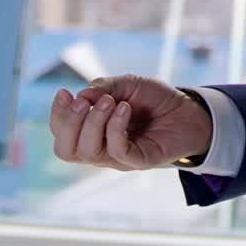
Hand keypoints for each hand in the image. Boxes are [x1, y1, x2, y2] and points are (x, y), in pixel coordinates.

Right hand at [48, 73, 212, 170]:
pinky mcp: (138, 161)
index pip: (61, 132)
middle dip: (69, 124)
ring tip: (110, 101)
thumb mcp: (127, 84)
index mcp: (92, 131)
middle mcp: (100, 147)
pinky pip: (118, 152)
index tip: (65, 92)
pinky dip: (116, 128)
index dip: (57, 114)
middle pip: (66, 150)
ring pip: (88, 152)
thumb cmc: (154, 99)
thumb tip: (81, 96)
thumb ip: (104, 87)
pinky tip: (125, 109)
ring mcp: (118, 157)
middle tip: (83, 101)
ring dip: (94, 122)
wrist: (188, 110)